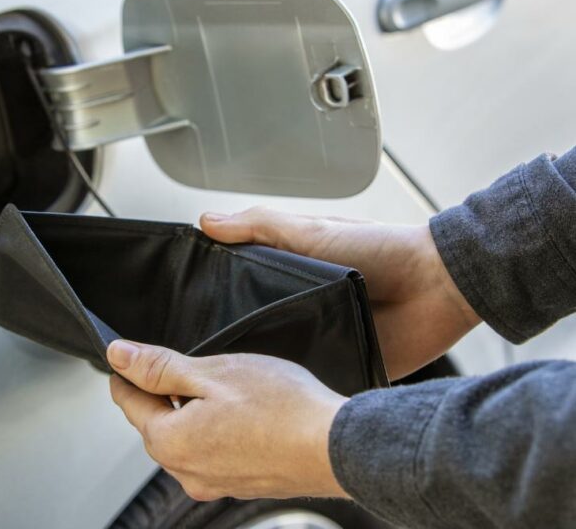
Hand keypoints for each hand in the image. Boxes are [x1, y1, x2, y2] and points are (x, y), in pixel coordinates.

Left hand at [107, 340, 348, 500]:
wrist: (336, 447)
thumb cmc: (280, 407)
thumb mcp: (212, 372)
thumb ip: (160, 367)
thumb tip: (118, 356)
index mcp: (170, 442)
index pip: (129, 402)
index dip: (128, 373)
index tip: (129, 357)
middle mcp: (185, 471)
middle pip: (155, 423)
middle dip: (161, 392)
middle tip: (183, 364)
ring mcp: (213, 482)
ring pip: (184, 438)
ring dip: (189, 411)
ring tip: (219, 386)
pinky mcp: (239, 484)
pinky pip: (210, 452)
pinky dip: (213, 430)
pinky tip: (239, 413)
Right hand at [200, 207, 479, 379]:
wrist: (435, 285)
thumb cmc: (378, 248)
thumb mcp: (310, 228)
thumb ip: (261, 226)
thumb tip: (207, 221)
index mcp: (289, 274)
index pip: (241, 286)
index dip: (213, 293)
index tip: (179, 306)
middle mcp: (299, 307)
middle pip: (254, 324)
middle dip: (230, 335)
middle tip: (193, 350)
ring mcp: (318, 338)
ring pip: (277, 355)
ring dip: (261, 362)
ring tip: (223, 378)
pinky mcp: (341, 366)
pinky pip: (309, 379)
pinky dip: (295, 384)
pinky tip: (269, 393)